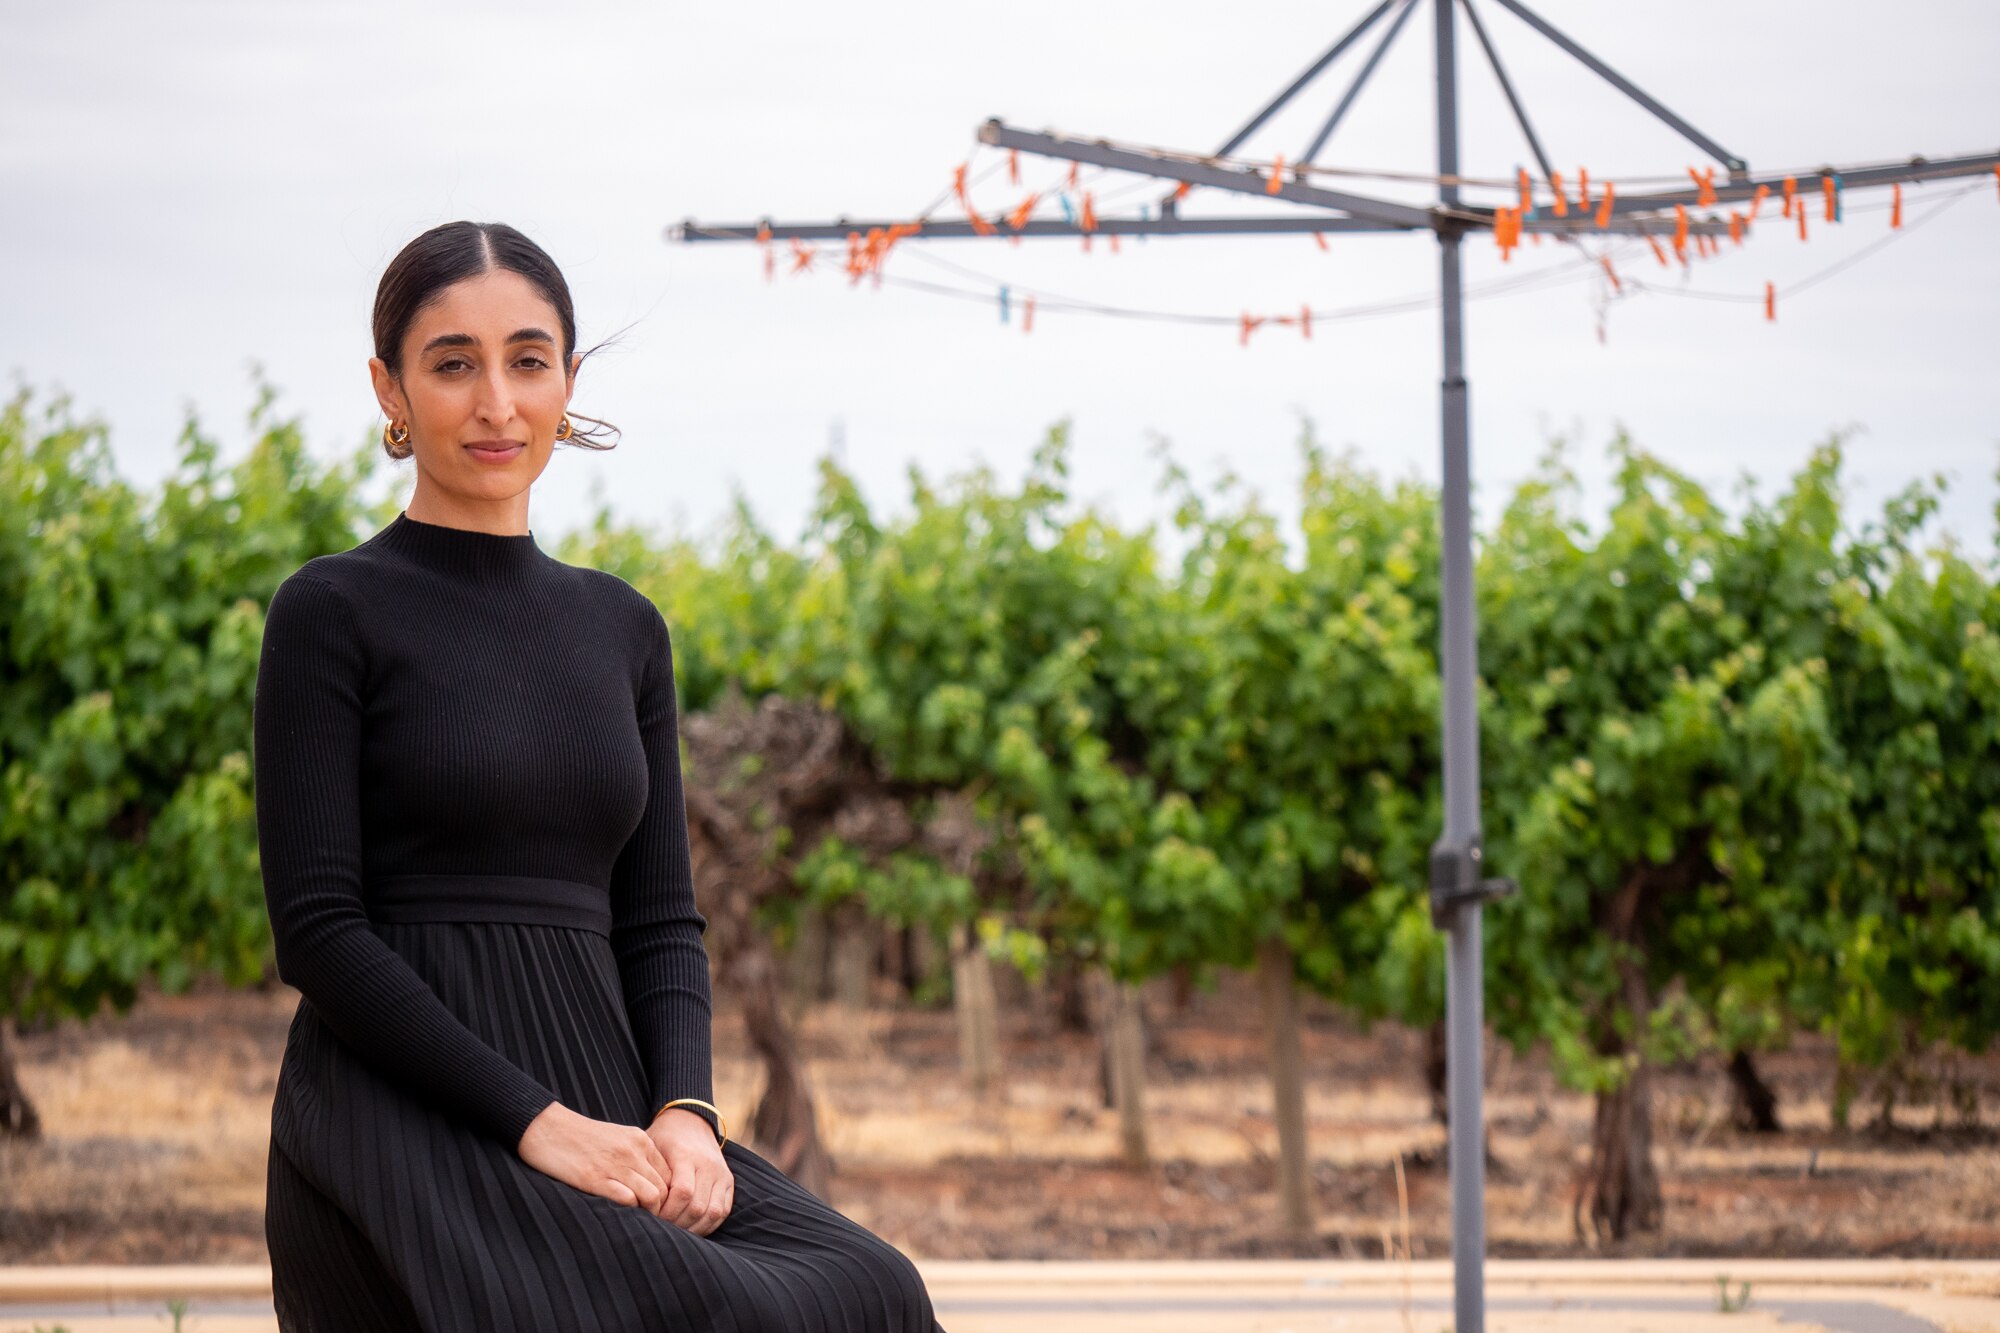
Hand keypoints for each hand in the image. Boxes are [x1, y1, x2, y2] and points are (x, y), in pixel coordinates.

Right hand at [517, 1102, 672, 1213]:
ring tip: (638, 1222)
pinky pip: (627, 1199)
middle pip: (664, 1187)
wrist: (547, 1128)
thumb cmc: (580, 1137)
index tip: (658, 1208)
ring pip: (652, 1196)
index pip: (670, 1174)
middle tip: (652, 1222)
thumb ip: (636, 1155)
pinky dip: (629, 1211)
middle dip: (661, 1208)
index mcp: (640, 1140)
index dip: (668, 1195)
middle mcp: (633, 1151)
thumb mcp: (616, 1138)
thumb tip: (649, 1183)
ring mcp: (615, 1164)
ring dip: (648, 1213)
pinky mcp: (595, 1178)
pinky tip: (621, 1215)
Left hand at [643, 1107, 733, 1235]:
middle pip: (697, 1206)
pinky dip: (708, 1224)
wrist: (690, 1121)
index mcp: (686, 1155)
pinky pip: (723, 1211)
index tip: (652, 1217)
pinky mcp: (728, 1181)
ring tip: (676, 1232)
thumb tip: (637, 1205)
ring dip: (694, 1228)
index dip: (667, 1212)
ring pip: (713, 1212)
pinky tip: (692, 1227)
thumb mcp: (650, 1148)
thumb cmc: (663, 1138)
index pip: (682, 1192)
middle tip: (662, 1229)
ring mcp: (721, 1174)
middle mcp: (708, 1165)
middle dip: (678, 1224)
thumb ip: (648, 1174)